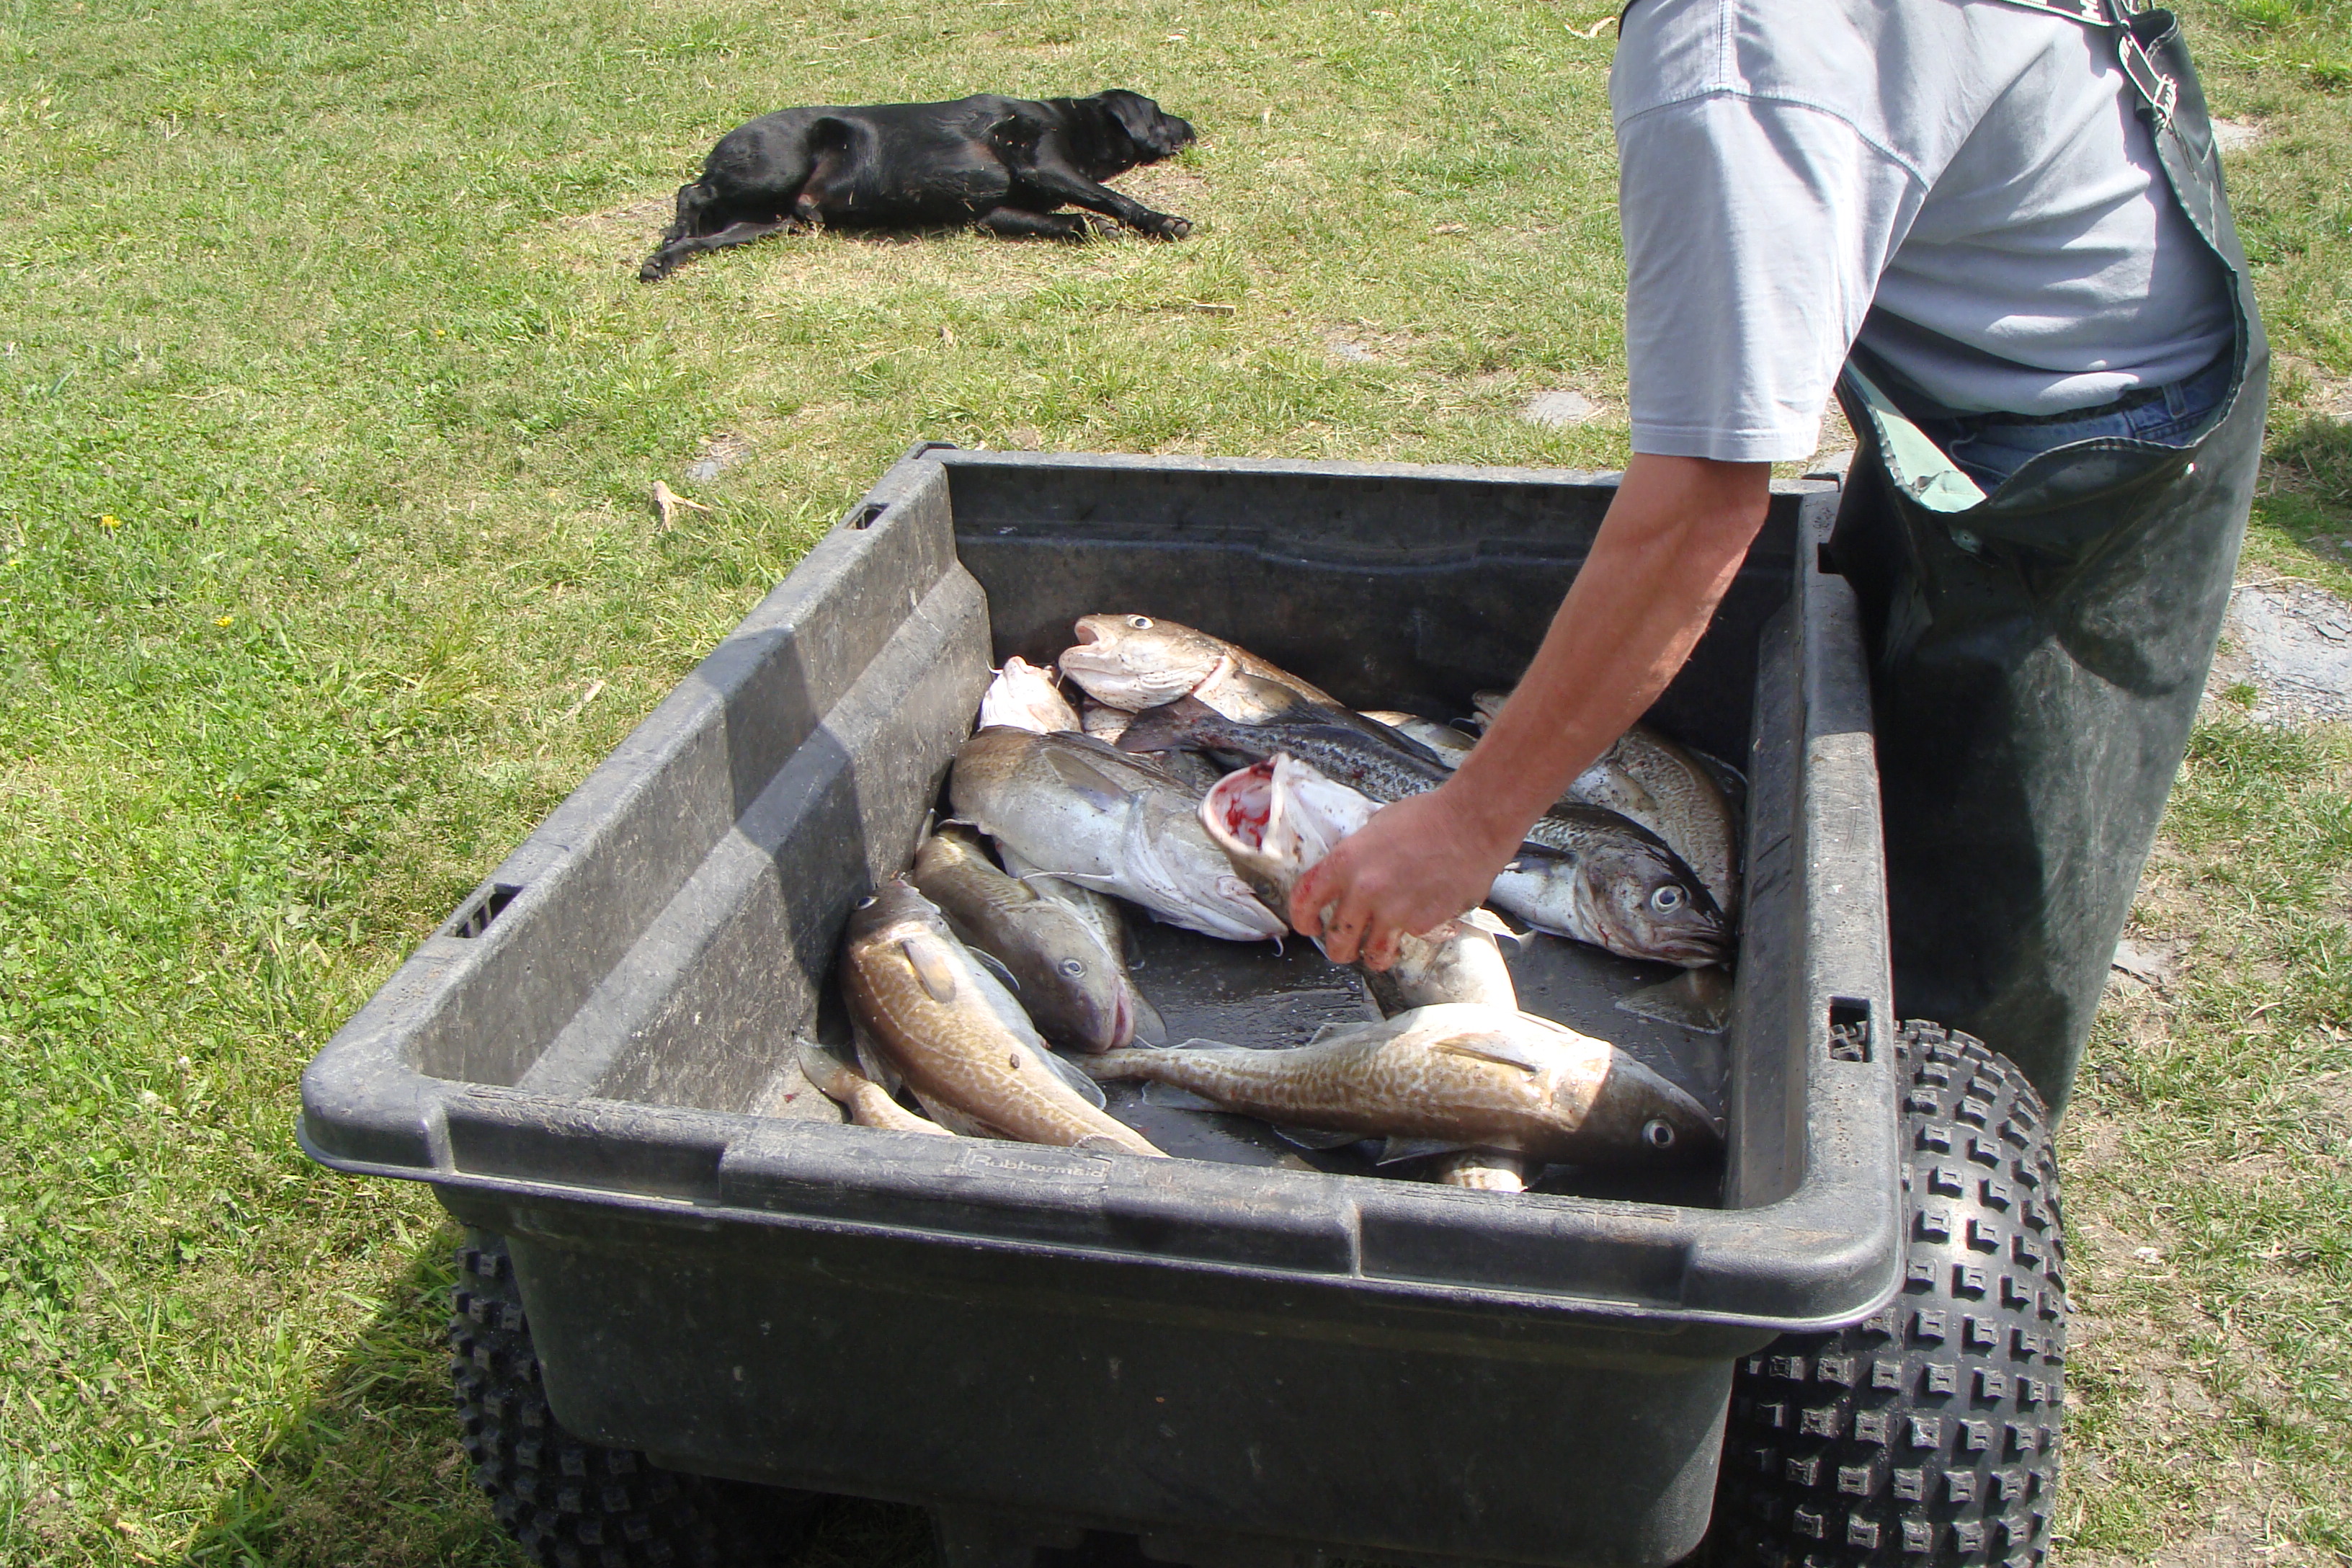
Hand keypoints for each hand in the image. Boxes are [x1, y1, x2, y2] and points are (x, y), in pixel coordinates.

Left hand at [1290, 787, 1518, 968]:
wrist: (1472, 822)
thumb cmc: (1428, 817)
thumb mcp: (1377, 826)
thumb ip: (1358, 855)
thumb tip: (1351, 871)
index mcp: (1345, 862)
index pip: (1306, 900)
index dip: (1302, 920)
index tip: (1308, 927)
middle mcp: (1363, 890)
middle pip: (1337, 939)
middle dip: (1338, 950)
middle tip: (1344, 950)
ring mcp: (1393, 911)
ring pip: (1373, 953)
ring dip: (1372, 957)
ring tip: (1376, 956)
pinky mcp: (1423, 923)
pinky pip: (1410, 937)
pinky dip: (1413, 933)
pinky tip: (1422, 916)